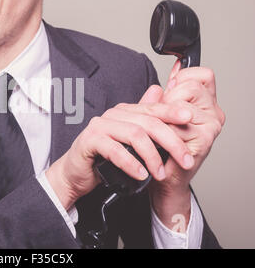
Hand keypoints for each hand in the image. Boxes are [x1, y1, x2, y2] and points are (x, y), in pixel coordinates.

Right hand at [46, 85, 194, 209]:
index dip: (172, 113)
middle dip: (171, 141)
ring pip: (135, 134)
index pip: (153, 109)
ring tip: (160, 173)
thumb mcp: (129, 141)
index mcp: (124, 112)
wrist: (75, 173)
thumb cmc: (102, 157)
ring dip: (152, 156)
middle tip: (185, 160)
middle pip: (148, 122)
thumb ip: (144, 121)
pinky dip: (131, 163)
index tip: (191, 120)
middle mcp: (113, 115)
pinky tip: (140, 174)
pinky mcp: (90, 141)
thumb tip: (159, 93)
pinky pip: (115, 150)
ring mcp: (100, 126)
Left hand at [149, 61, 224, 228]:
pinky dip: (163, 132)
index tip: (170, 90)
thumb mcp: (161, 113)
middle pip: (191, 87)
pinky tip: (163, 142)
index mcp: (206, 103)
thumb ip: (165, 93)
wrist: (162, 178)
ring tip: (162, 130)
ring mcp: (211, 126)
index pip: (202, 74)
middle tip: (163, 116)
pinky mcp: (204, 139)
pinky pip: (176, 125)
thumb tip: (172, 71)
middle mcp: (213, 113)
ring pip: (182, 105)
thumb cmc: (162, 147)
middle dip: (169, 99)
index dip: (182, 79)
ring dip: (164, 116)